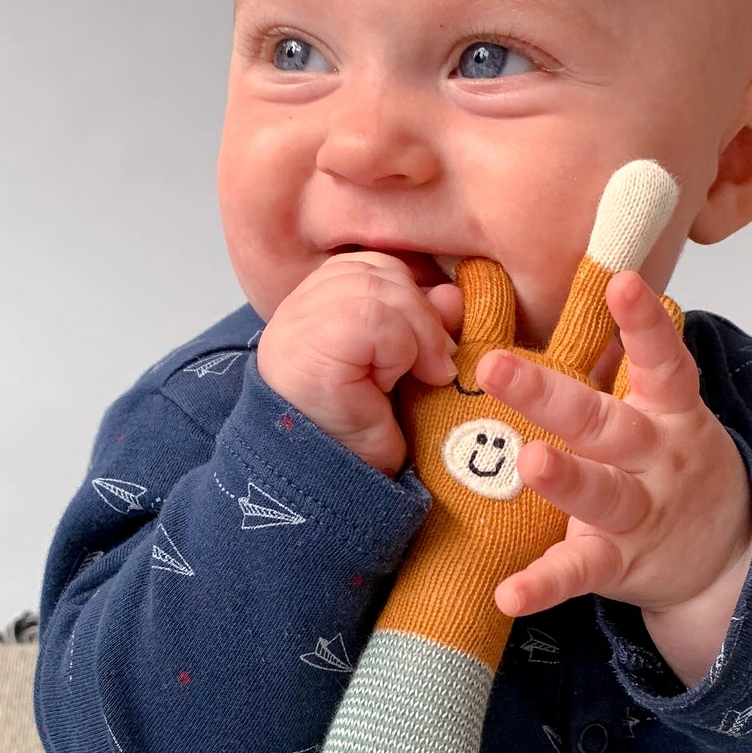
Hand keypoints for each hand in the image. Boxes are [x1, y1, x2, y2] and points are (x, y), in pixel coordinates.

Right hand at [256, 253, 463, 474]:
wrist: (337, 487)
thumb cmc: (367, 434)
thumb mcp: (405, 370)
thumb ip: (424, 327)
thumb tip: (453, 294)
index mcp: (319, 306)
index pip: (375, 265)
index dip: (413, 296)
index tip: (430, 347)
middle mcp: (300, 307)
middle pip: (380, 269)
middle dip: (422, 315)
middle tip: (434, 367)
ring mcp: (298, 322)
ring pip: (380, 287)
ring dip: (416, 335)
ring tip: (419, 377)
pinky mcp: (308, 343)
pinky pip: (375, 317)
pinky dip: (398, 349)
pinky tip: (389, 384)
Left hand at [476, 270, 751, 630]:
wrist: (726, 558)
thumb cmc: (673, 467)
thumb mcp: (665, 412)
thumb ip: (623, 367)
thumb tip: (579, 288)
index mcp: (668, 413)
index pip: (662, 361)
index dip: (644, 324)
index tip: (623, 283)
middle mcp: (657, 459)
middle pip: (605, 423)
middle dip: (551, 394)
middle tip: (496, 365)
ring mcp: (640, 514)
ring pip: (602, 494)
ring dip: (566, 479)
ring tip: (530, 462)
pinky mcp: (619, 563)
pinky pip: (579, 572)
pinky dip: (544, 586)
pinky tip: (509, 594)